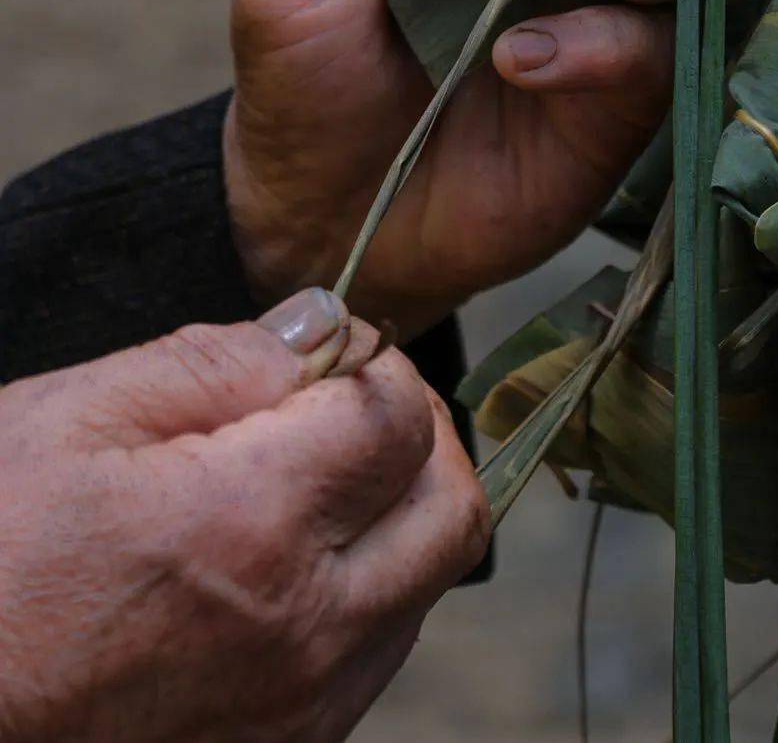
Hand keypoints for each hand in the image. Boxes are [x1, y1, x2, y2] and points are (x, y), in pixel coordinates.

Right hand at [0, 289, 487, 742]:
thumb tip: (324, 324)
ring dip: (397, 515)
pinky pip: (376, 655)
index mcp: (251, 524)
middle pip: (451, 511)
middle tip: (358, 404)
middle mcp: (302, 630)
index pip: (399, 420)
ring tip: (316, 480)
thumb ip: (219, 360)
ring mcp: (299, 708)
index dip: (377, 362)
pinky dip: (365, 590)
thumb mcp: (75, 416)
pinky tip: (290, 558)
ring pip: (425, 587)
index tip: (328, 356)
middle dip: (421, 436)